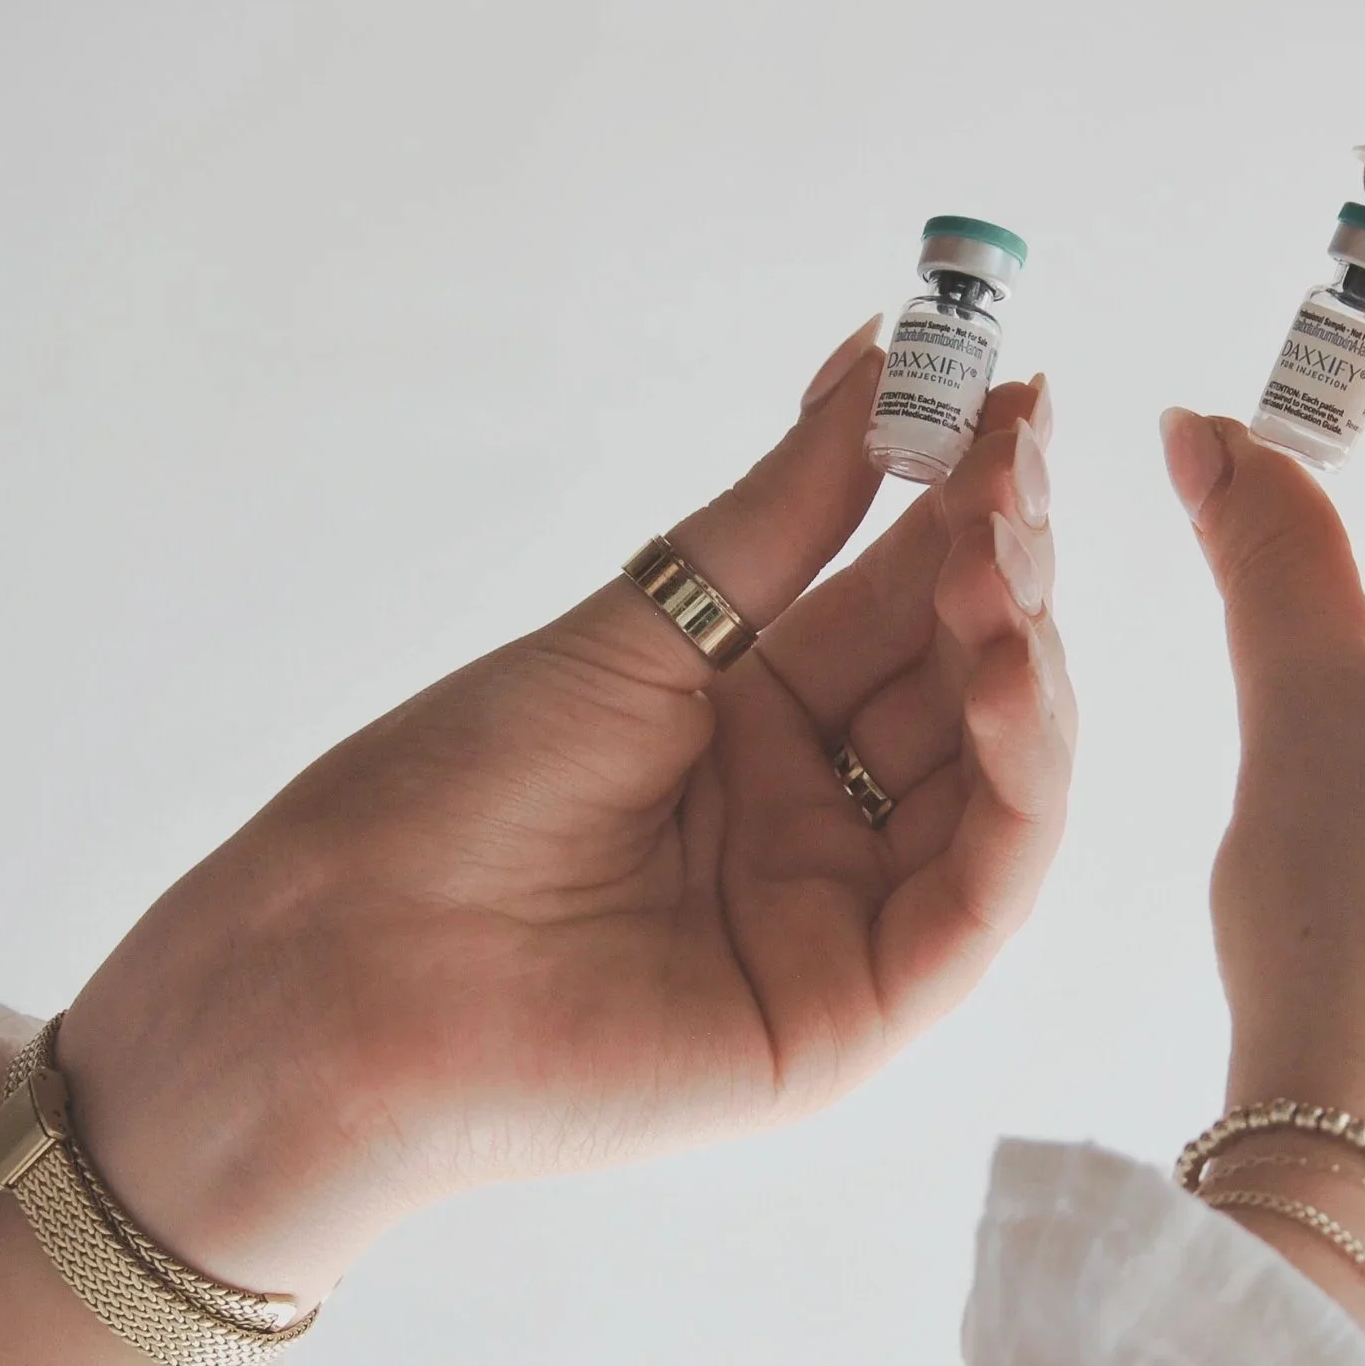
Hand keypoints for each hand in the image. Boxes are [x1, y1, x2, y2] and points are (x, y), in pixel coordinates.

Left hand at [57, 322, 1073, 1297]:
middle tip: (1008, 462)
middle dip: (1002, 568)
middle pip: (961, 683)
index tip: (1009, 395)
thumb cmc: (450, 797)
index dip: (968, 506)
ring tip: (1001, 563)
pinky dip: (1016, 787)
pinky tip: (1005, 680)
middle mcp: (815, 817)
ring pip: (995, 786)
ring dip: (1022, 666)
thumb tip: (877, 351)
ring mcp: (840, 918)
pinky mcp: (850, 1013)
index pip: (906, 605)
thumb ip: (785, 514)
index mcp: (757, 726)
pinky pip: (977, 898)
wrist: (342, 966)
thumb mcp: (641, 629)